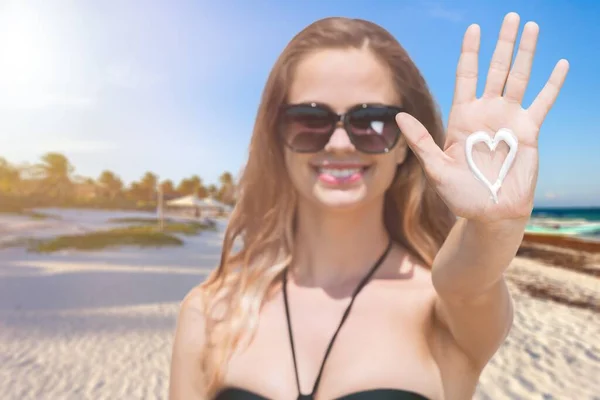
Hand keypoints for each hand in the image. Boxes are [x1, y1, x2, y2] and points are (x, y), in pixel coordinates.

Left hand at [396, 12, 568, 223]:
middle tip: (509, 16)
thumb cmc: (460, 195)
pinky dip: (552, 84)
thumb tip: (397, 116)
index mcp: (462, 117)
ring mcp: (508, 119)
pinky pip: (543, 102)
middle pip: (495, 69)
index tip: (473, 28)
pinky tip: (560, 64)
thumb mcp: (436, 168)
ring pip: (519, 78)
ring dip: (526, 53)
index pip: (466, 76)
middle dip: (502, 43)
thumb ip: (420, 141)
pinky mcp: (529, 131)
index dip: (470, 52)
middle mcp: (486, 112)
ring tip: (531, 27)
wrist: (490, 213)